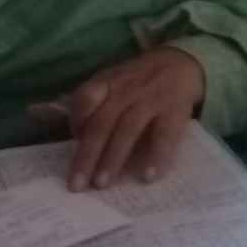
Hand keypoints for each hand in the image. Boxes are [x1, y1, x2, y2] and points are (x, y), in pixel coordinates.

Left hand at [63, 48, 205, 190]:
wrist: (180, 63)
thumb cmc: (138, 81)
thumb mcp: (112, 81)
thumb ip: (92, 102)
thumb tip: (66, 131)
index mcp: (107, 82)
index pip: (84, 99)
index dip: (75, 122)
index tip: (71, 145)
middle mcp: (125, 91)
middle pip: (102, 123)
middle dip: (87, 156)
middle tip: (77, 184)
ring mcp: (150, 100)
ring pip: (127, 131)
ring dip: (112, 159)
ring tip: (102, 184)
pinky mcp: (174, 111)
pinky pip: (164, 136)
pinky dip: (156, 156)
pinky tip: (147, 176)